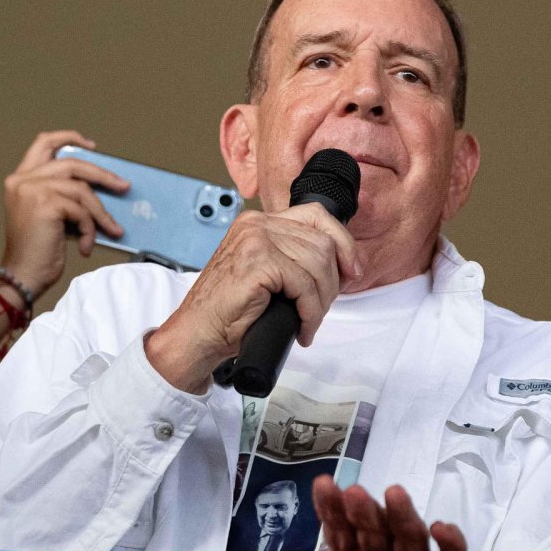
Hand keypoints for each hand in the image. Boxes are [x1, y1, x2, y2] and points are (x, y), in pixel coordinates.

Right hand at [1, 130, 127, 295]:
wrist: (23, 274)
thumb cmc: (38, 249)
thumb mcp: (50, 213)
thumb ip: (63, 193)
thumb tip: (102, 184)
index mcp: (21, 179)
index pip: (43, 143)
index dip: (68, 137)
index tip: (92, 144)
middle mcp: (22, 180)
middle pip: (73, 164)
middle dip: (103, 175)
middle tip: (124, 186)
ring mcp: (32, 190)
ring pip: (82, 190)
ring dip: (101, 212)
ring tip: (112, 229)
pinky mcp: (45, 205)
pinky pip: (82, 211)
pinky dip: (91, 228)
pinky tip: (87, 244)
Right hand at [145, 203, 361, 391]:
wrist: (197, 334)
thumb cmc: (231, 311)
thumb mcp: (271, 276)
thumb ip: (298, 260)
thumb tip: (348, 265)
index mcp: (261, 222)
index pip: (317, 216)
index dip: (343, 243)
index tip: (353, 270)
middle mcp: (258, 224)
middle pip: (323, 243)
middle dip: (332, 282)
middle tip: (320, 308)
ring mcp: (256, 240)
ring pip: (317, 264)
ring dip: (321, 301)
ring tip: (309, 321)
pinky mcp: (257, 262)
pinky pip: (304, 285)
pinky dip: (310, 311)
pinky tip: (302, 327)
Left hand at [312, 476, 466, 550]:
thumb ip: (335, 542)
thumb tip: (316, 512)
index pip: (341, 529)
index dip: (331, 507)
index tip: (323, 485)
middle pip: (376, 527)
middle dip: (365, 509)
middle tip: (355, 492)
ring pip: (411, 534)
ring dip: (403, 513)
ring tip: (394, 493)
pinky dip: (451, 541)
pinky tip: (441, 527)